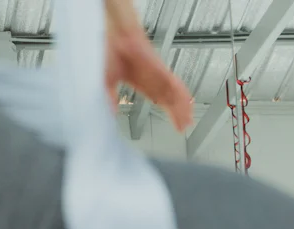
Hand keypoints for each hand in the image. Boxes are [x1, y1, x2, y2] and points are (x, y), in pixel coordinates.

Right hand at [104, 0, 193, 132]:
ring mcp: (158, 74)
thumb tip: (111, 113)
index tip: (173, 122)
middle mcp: (153, 79)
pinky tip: (186, 102)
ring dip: (181, 107)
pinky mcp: (160, 70)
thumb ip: (110, 98)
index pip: (159, 100)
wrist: (117, 37)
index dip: (167, 112)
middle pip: (169, 99)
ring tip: (187, 120)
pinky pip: (174, 83)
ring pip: (174, 94)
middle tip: (184, 125)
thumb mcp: (106, 83)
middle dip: (177, 113)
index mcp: (142, 83)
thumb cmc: (112, 54)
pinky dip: (181, 94)